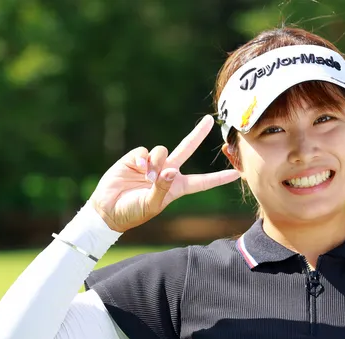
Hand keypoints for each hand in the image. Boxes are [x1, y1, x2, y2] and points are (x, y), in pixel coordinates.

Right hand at [89, 115, 239, 232]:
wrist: (108, 208)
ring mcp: (152, 164)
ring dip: (156, 162)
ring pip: (163, 150)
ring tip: (147, 176)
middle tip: (209, 120)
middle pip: (187, 149)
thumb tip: (170, 170)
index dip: (218, 178)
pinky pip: (145, 151)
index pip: (202, 182)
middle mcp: (168, 172)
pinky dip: (143, 159)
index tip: (236, 174)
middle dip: (197, 134)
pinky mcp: (136, 158)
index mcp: (177, 187)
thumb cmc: (133, 212)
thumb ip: (162, 188)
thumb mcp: (151, 205)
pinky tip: (137, 169)